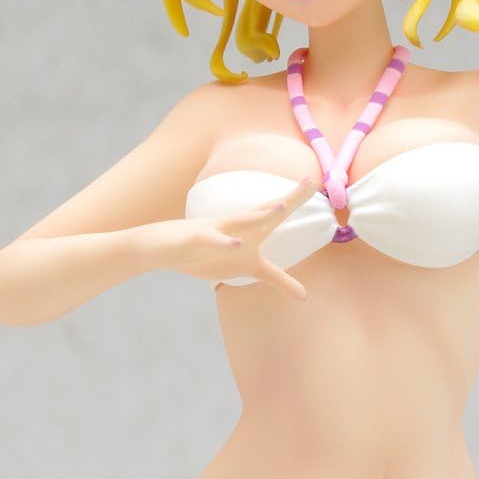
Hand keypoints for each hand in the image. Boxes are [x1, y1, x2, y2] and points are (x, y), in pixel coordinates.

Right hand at [139, 176, 318, 298]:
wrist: (160, 247)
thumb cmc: (206, 255)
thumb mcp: (247, 270)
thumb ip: (278, 280)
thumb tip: (306, 296)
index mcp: (250, 232)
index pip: (277, 215)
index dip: (297, 200)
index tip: (317, 182)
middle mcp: (236, 227)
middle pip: (267, 212)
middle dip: (289, 199)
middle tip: (311, 183)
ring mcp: (216, 231)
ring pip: (242, 221)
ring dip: (261, 214)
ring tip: (281, 206)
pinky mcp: (196, 240)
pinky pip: (212, 239)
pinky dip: (224, 241)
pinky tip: (236, 242)